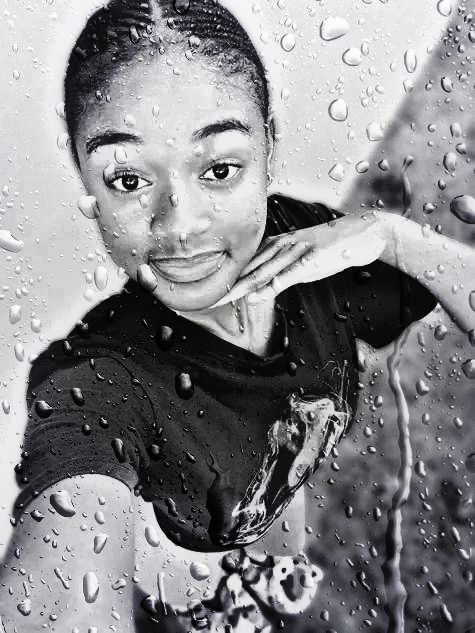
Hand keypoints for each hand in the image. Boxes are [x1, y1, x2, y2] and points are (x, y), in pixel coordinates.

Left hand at [211, 210, 387, 307]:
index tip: (209, 293)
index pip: (248, 266)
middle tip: (204, 299)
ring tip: (221, 299)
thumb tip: (263, 288)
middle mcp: (283, 246)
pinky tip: (259, 293)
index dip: (228, 280)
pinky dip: (273, 284)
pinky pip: (290, 272)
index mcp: (279, 246)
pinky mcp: (313, 258)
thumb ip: (283, 272)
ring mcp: (297, 251)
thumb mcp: (304, 260)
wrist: (363, 231)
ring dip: (242, 286)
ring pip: (264, 271)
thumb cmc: (333, 247)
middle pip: (250, 270)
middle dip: (227, 286)